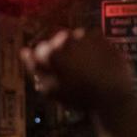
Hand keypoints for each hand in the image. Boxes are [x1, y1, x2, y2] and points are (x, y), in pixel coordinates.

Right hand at [20, 29, 136, 126]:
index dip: (44, 61)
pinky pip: (94, 39)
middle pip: (58, 41)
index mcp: (52, 51)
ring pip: (76, 38)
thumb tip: (24, 53)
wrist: (112, 98)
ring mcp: (88, 37)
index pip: (40, 50)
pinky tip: (95, 62)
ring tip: (83, 67)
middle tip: (67, 69)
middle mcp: (69, 39)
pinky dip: (92, 48)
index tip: (49, 70)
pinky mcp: (105, 40)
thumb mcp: (50, 89)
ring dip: (76, 48)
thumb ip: (35, 68)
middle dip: (60, 52)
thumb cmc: (78, 97)